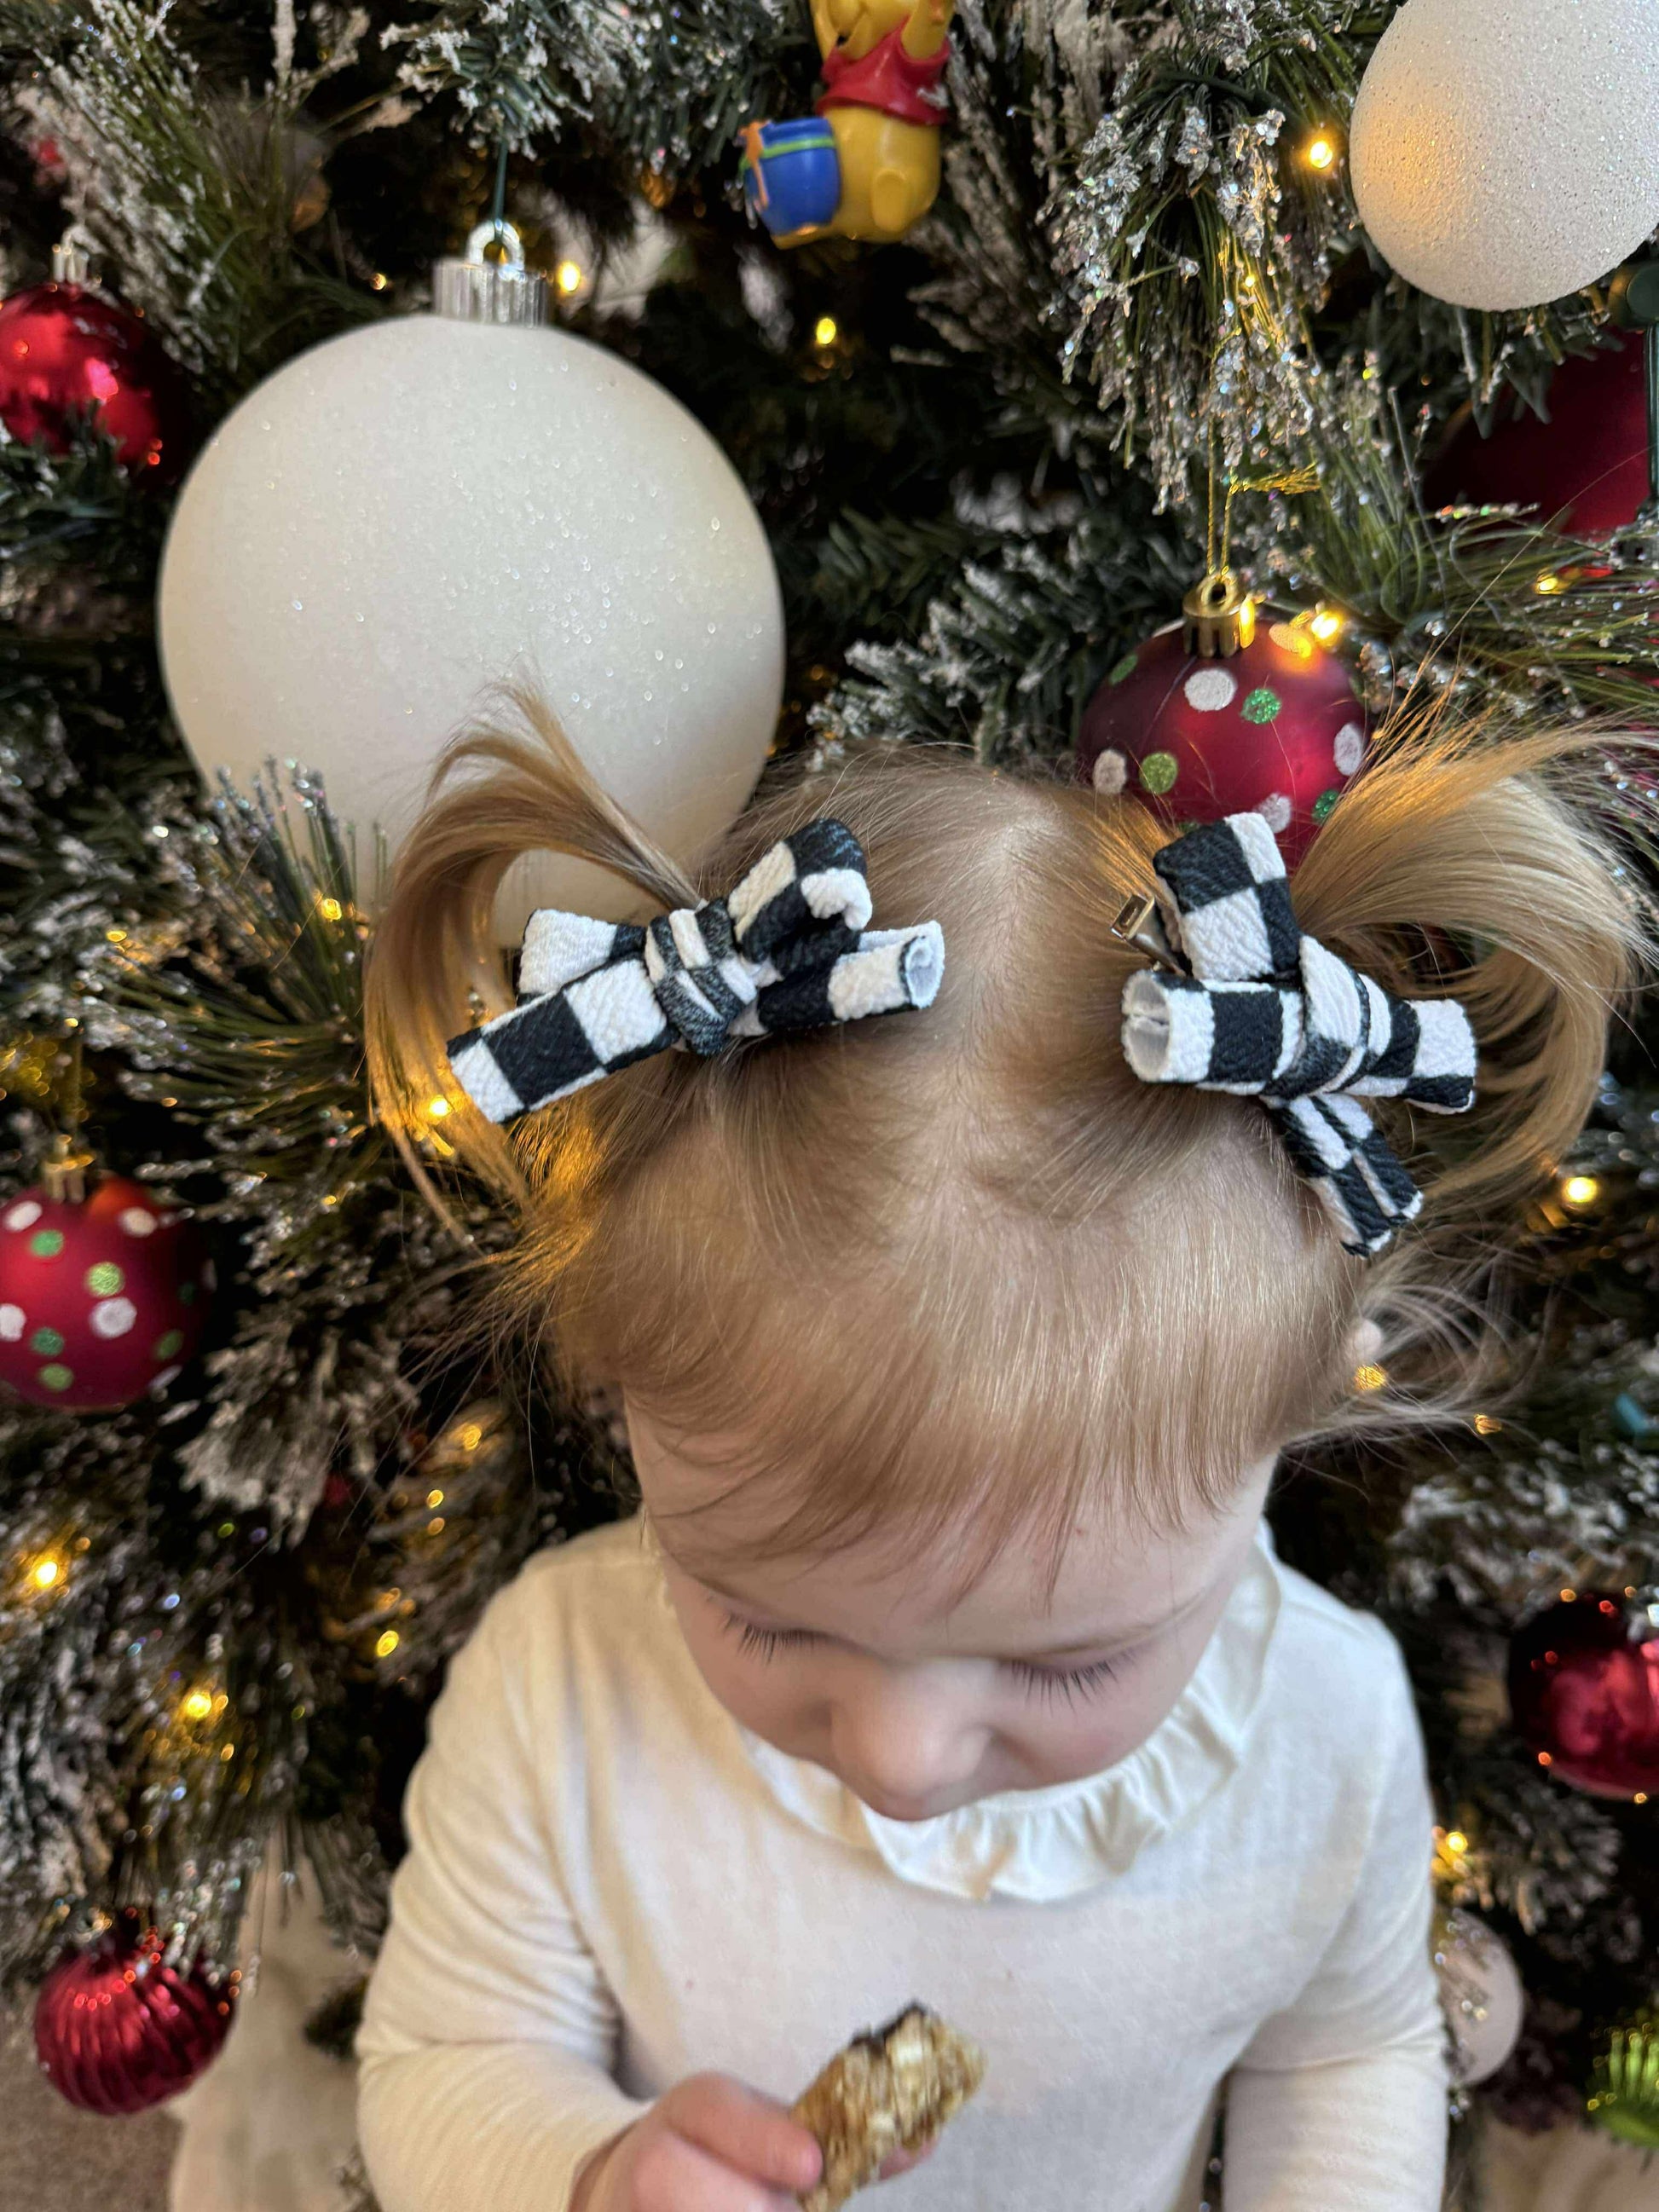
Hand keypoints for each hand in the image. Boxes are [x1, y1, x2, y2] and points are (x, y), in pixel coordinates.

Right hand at [570, 2076, 939, 2210]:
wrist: (628, 2188)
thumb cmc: (720, 2161)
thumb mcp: (766, 2131)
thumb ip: (837, 2138)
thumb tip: (921, 2140)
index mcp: (693, 2108)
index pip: (717, 2109)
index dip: (765, 2140)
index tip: (811, 2167)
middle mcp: (650, 2156)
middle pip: (701, 2186)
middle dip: (758, 2207)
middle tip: (785, 2209)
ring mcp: (627, 2208)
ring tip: (764, 2209)